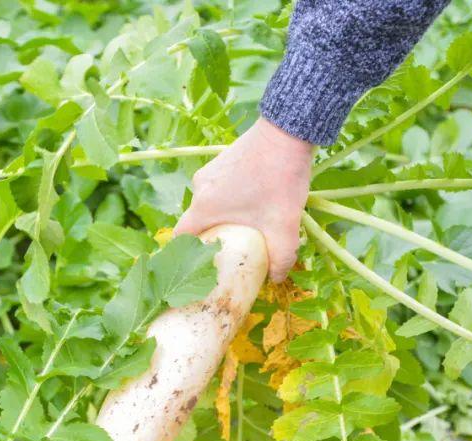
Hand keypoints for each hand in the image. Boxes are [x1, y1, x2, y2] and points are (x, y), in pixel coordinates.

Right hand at [174, 118, 313, 281]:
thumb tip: (277, 278)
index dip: (186, 255)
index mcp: (204, 207)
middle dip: (213, 237)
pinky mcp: (224, 159)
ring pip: (211, 203)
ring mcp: (211, 170)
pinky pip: (222, 187)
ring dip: (225, 216)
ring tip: (249, 225)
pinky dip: (233, 198)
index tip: (200, 265)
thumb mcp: (284, 228)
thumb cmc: (280, 181)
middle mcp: (200, 187)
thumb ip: (281, 260)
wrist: (289, 131)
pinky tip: (257, 200)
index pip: (181, 238)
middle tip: (233, 250)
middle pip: (198, 221)